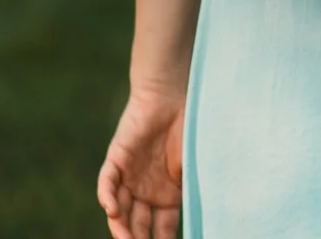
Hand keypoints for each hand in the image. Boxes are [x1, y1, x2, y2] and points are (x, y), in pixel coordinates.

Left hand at [98, 87, 184, 238]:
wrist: (175, 94)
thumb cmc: (192, 127)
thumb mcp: (196, 167)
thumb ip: (194, 191)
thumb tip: (212, 217)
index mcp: (167, 195)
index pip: (161, 227)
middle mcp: (145, 190)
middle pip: (138, 223)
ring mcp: (130, 176)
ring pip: (119, 209)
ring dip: (121, 226)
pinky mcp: (117, 159)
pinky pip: (107, 182)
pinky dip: (107, 196)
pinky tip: (112, 210)